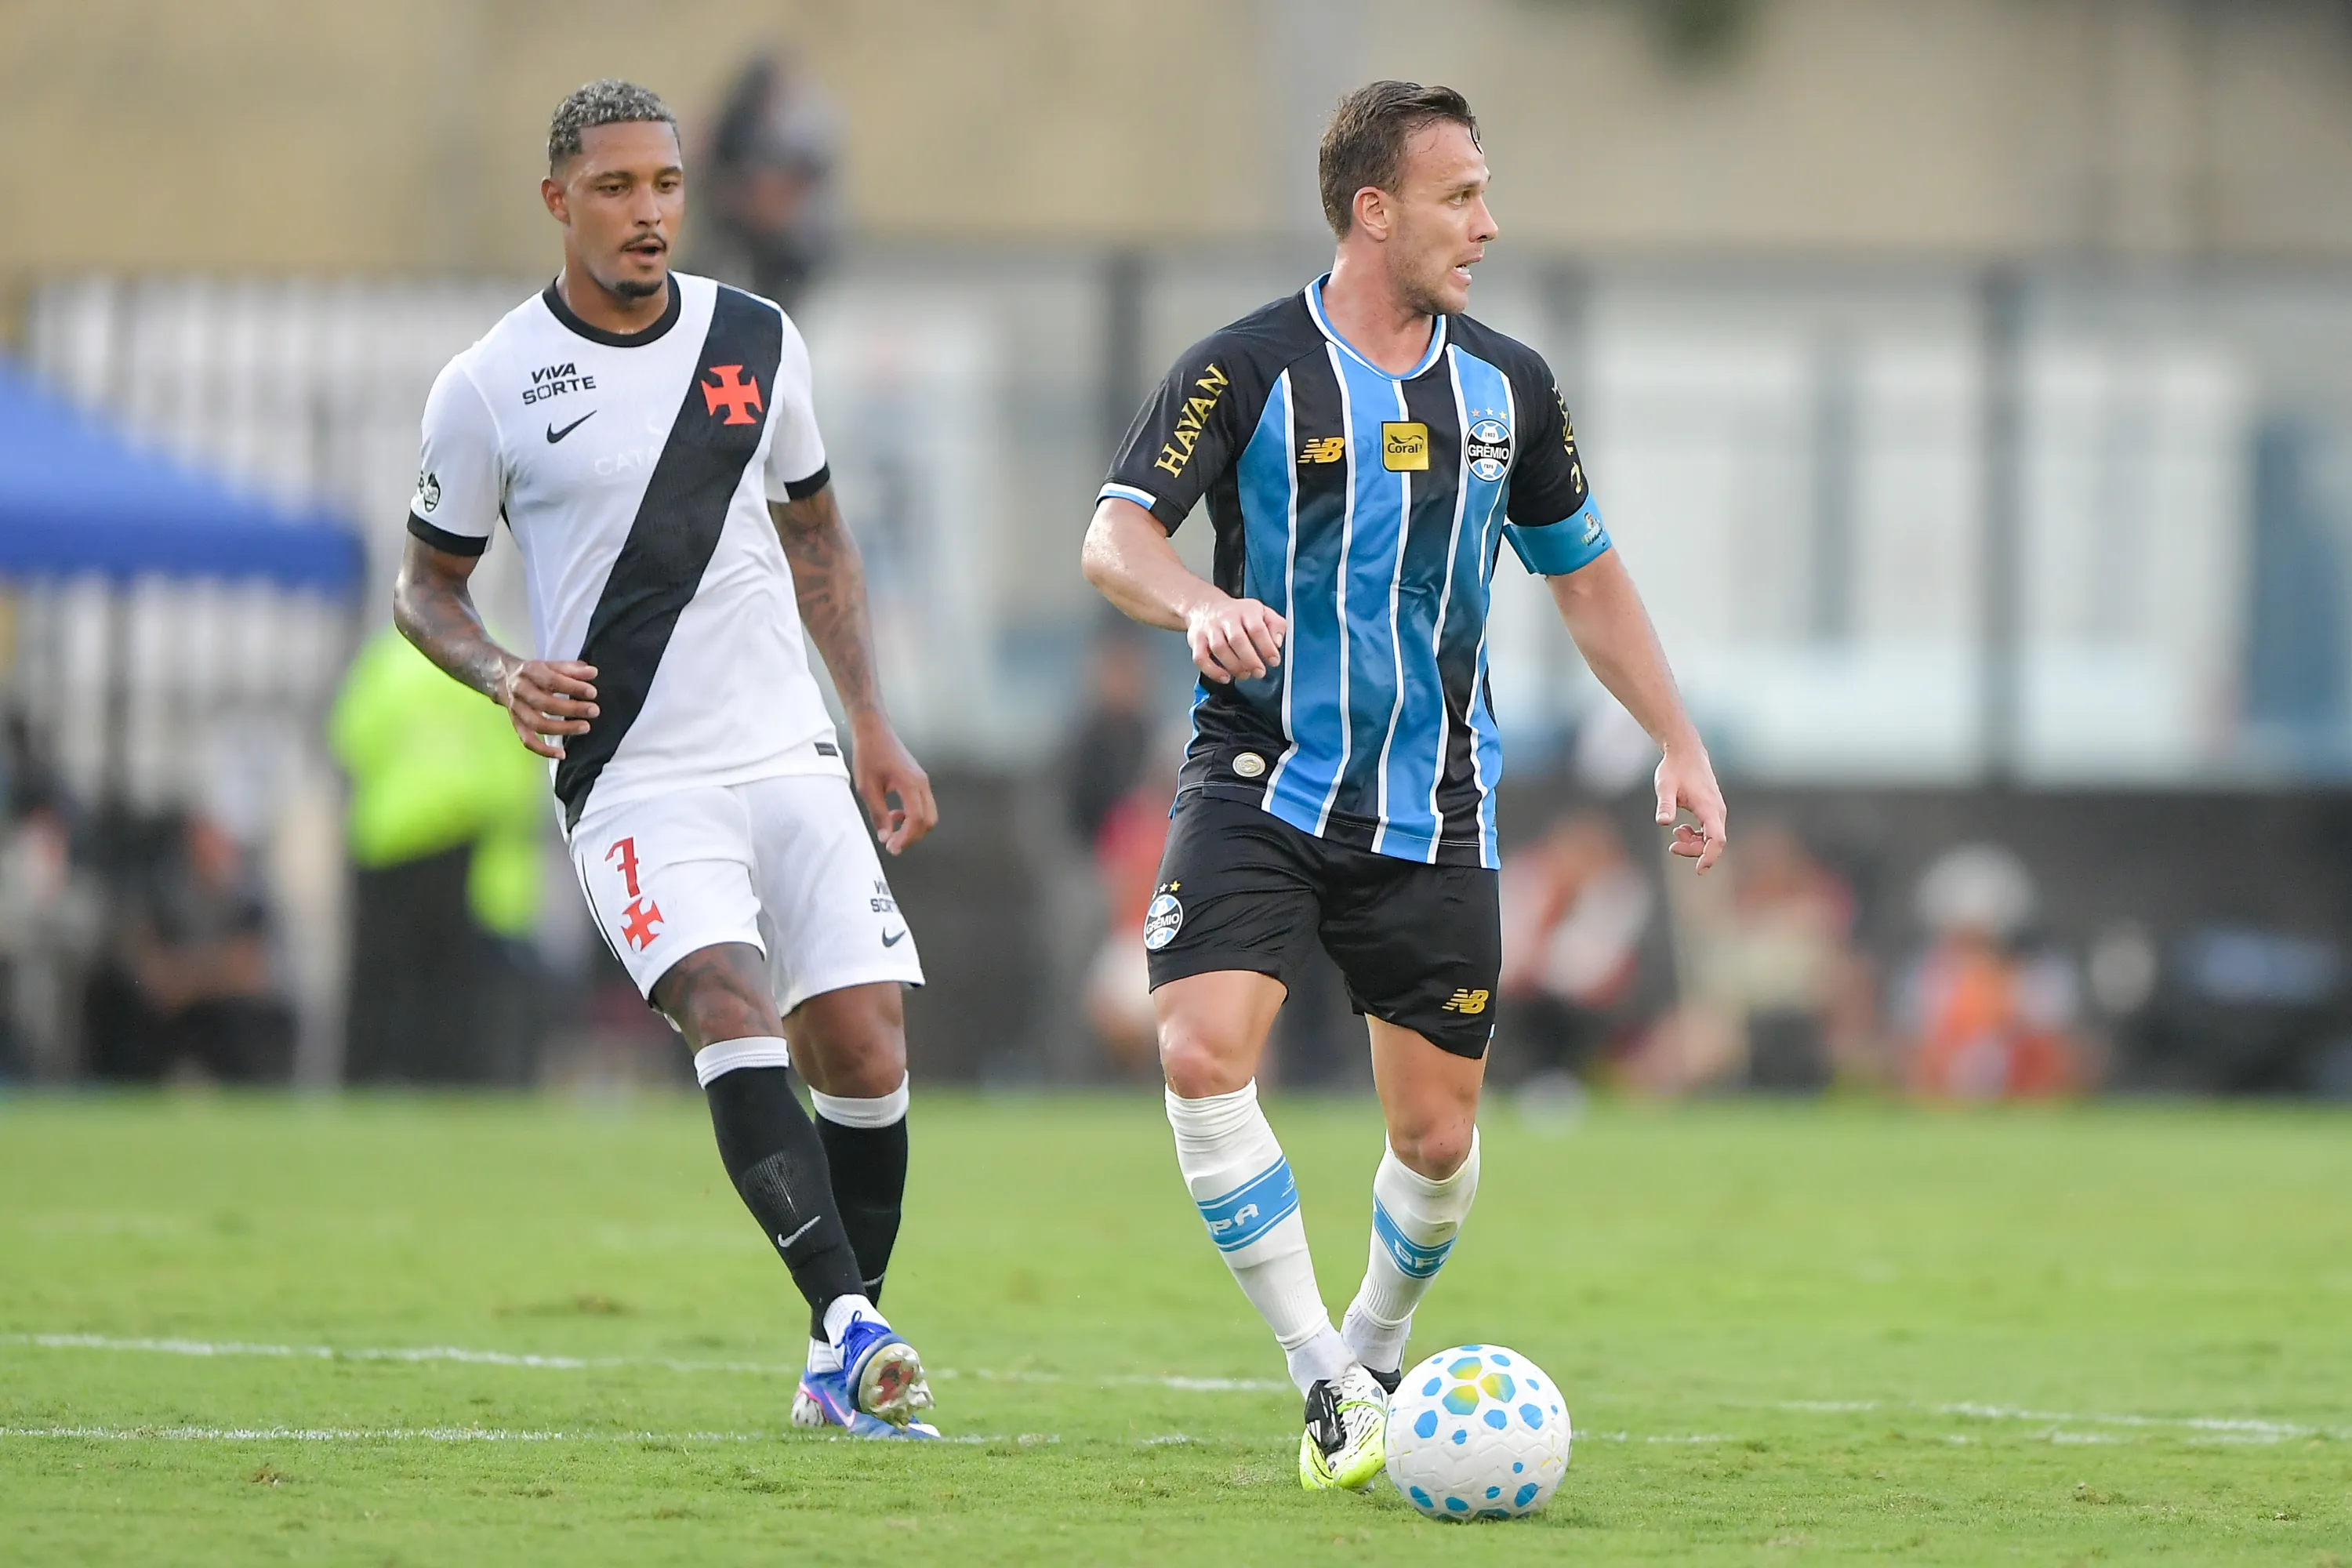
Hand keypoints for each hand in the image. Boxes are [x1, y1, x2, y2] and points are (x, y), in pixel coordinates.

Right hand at [499, 659, 597, 759]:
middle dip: (572, 708)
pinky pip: (528, 740)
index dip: (573, 687)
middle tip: (594, 710)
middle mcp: (521, 691)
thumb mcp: (552, 665)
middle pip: (545, 704)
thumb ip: (573, 669)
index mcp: (530, 672)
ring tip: (585, 727)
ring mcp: (517, 710)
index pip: (552, 681)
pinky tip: (561, 754)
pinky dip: (543, 750)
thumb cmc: (534, 673)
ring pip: (538, 724)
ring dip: (563, 728)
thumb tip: (592, 673)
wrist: (503, 679)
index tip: (592, 693)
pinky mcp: (516, 724)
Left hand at [851, 717, 937, 855]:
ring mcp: (922, 782)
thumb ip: (878, 814)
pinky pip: (923, 805)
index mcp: (910, 784)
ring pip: (928, 814)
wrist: (874, 731)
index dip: (906, 838)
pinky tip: (895, 814)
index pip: (917, 819)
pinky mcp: (918, 781)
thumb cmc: (869, 754)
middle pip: (929, 820)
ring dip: (912, 827)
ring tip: (891, 828)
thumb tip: (885, 836)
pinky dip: (912, 816)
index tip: (892, 847)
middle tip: (893, 844)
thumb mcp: (868, 788)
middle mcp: (922, 784)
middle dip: (912, 836)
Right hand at [1185, 593, 1286, 683]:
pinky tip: (1225, 677)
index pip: (1257, 629)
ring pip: (1219, 649)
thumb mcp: (1263, 612)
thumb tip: (1277, 643)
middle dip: (1250, 660)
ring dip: (1234, 666)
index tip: (1273, 661)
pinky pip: (1200, 657)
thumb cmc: (1238, 614)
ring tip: (1244, 675)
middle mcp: (1226, 618)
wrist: (1206, 606)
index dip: (1267, 647)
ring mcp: (1210, 629)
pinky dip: (1212, 671)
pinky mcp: (1196, 640)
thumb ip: (1276, 626)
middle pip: (1237, 640)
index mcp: (1246, 611)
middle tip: (1259, 672)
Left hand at [1655, 742, 1727, 873]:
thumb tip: (1662, 822)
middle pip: (1713, 842)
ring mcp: (1716, 810)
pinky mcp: (1711, 809)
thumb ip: (1665, 805)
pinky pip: (1709, 831)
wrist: (1685, 752)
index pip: (1717, 839)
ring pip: (1711, 837)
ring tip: (1676, 834)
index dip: (1710, 856)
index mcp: (1709, 807)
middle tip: (1673, 847)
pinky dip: (1696, 836)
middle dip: (1694, 850)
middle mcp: (1717, 810)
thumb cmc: (1674, 768)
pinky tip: (1681, 829)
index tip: (1699, 870)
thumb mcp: (1665, 786)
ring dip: (1694, 843)